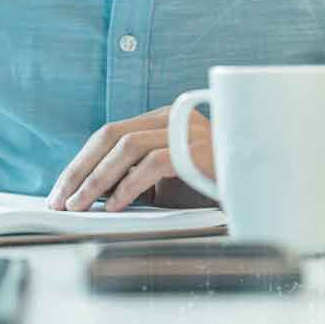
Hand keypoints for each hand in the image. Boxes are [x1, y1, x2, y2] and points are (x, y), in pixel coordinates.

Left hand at [47, 103, 216, 211]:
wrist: (263, 189)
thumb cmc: (211, 188)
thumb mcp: (166, 184)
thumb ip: (132, 181)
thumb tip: (88, 197)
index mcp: (162, 119)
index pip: (110, 134)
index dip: (80, 162)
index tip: (60, 190)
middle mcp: (173, 117)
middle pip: (112, 136)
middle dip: (80, 170)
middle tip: (60, 199)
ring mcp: (188, 130)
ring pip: (127, 147)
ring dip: (97, 179)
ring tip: (79, 205)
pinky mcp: (201, 150)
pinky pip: (154, 163)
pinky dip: (129, 186)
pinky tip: (115, 206)